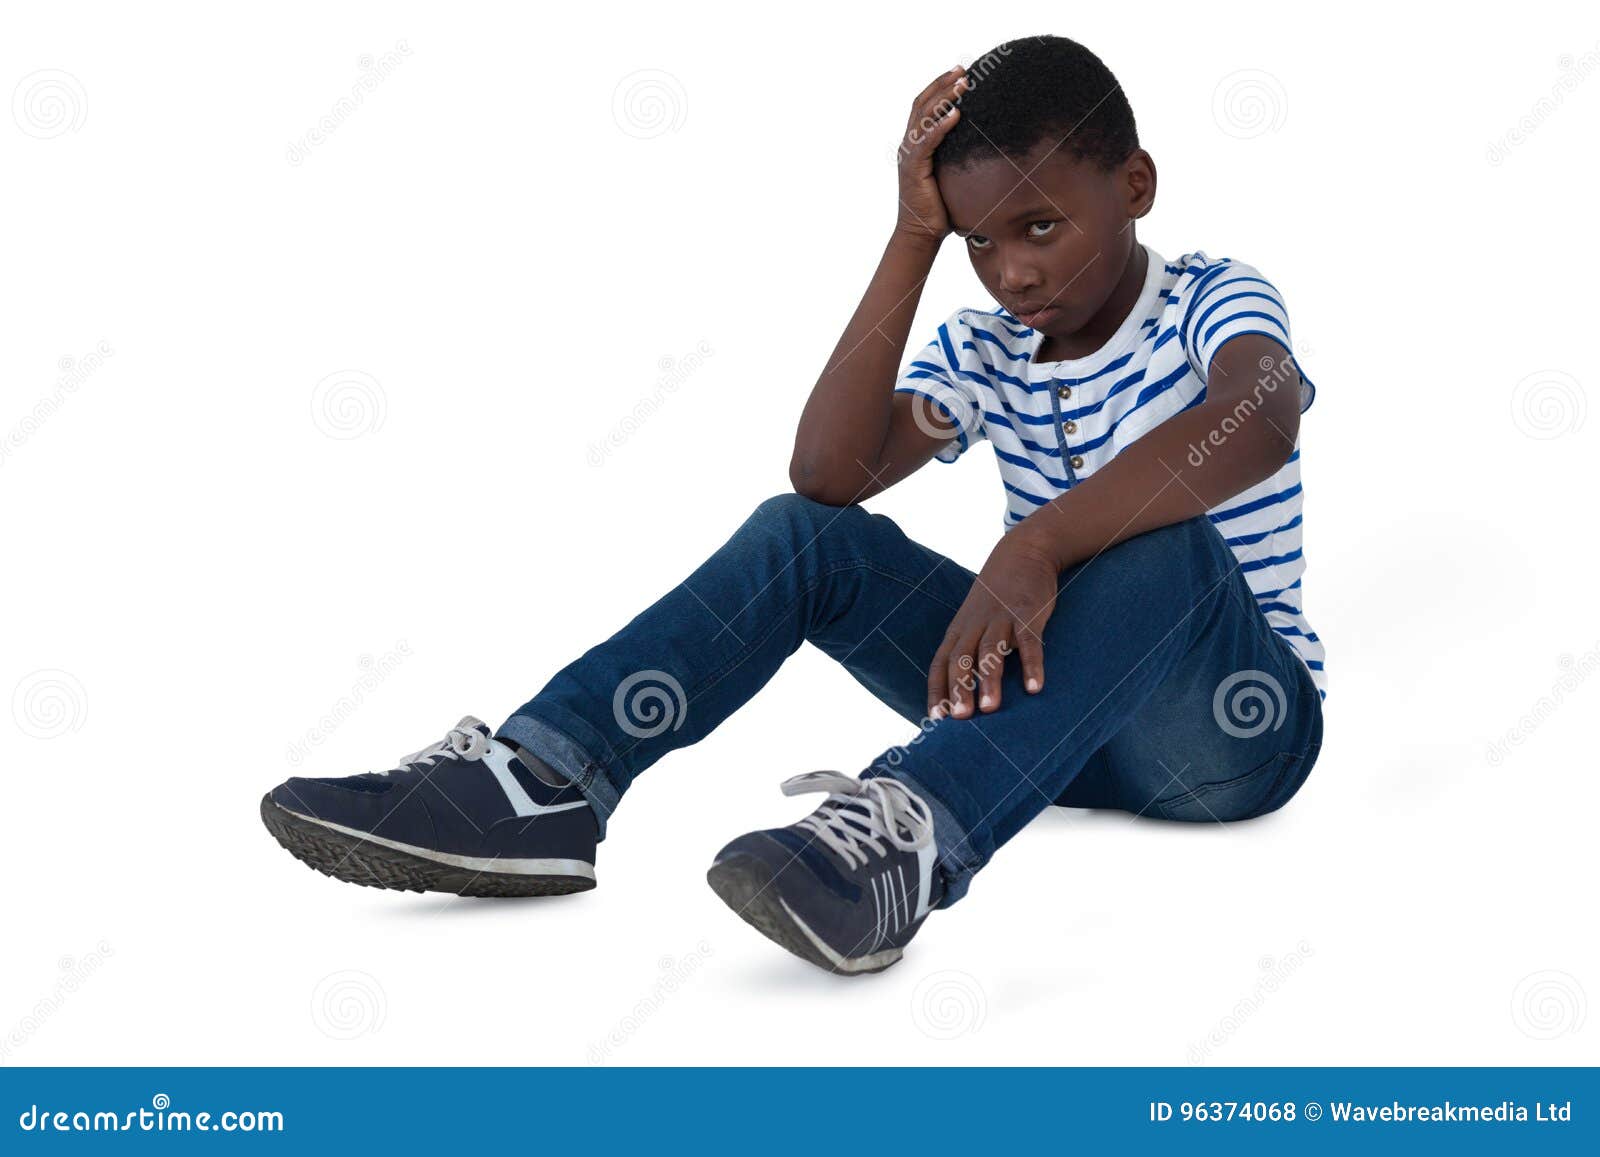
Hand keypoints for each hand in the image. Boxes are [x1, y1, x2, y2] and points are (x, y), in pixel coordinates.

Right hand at [894, 67, 967, 240]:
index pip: (924, 106)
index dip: (939, 86)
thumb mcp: (950, 175)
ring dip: (944, 98)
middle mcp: (909, 145)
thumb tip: (987, 146)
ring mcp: (909, 156)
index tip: (960, 72)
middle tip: (964, 69)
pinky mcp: (913, 169)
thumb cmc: (940, 208)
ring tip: (963, 84)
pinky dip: (940, 127)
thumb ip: (959, 157)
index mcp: (916, 143)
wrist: (921, 234)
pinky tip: (956, 114)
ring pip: (924, 118)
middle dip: (943, 84)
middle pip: (922, 104)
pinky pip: (926, 142)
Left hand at [929, 533, 1058, 718]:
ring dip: (990, 679)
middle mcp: (975, 625)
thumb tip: (963, 693)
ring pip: (991, 650)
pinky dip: (1031, 663)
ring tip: (991, 708)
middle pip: (961, 658)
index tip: (934, 718)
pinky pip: (1029, 641)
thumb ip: (968, 651)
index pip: (940, 663)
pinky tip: (1035, 687)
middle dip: (959, 688)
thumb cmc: (996, 597)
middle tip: (960, 717)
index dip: (936, 689)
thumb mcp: (974, 620)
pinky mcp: (1028, 613)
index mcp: (959, 631)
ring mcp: (1001, 618)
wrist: (1022, 552)